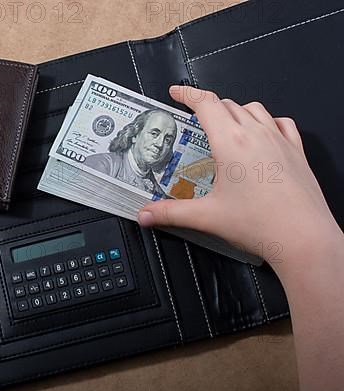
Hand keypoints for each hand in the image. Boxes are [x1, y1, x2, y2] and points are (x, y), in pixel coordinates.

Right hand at [137, 86, 340, 270]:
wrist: (304, 238)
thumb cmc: (262, 224)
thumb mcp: (207, 217)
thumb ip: (171, 213)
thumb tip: (147, 214)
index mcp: (231, 143)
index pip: (205, 103)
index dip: (187, 94)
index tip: (176, 92)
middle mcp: (256, 135)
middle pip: (227, 104)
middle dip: (207, 106)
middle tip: (194, 119)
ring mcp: (279, 140)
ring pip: (254, 108)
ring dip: (235, 110)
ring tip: (224, 125)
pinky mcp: (295, 151)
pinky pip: (281, 122)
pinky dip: (266, 121)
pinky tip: (261, 133)